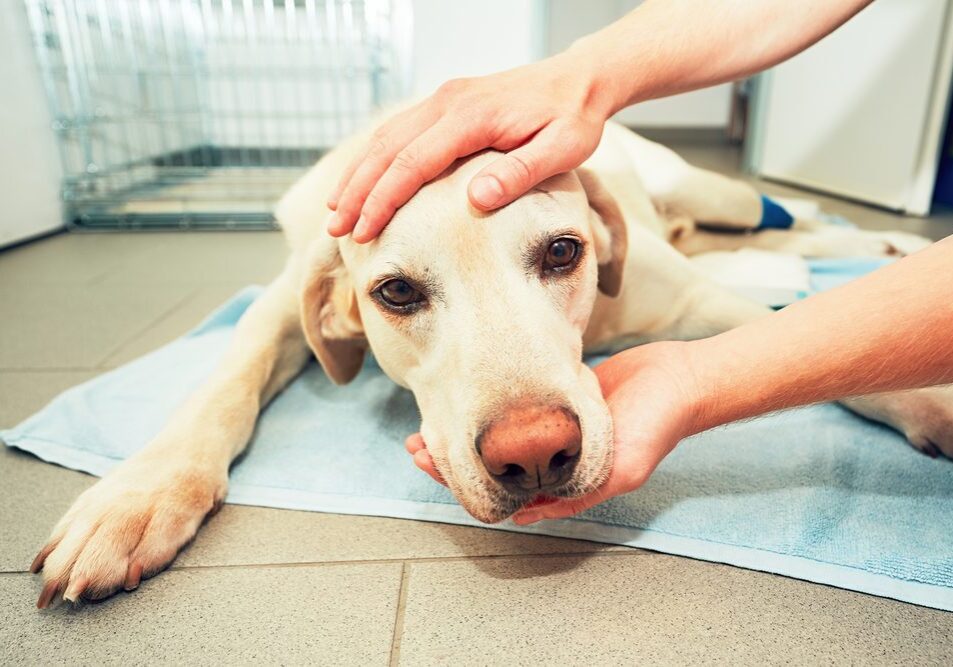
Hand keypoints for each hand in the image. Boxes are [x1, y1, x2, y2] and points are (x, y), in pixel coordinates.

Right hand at [327, 50, 614, 241]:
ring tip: (336, 211)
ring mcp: (444, 100)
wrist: (578, 80)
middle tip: (334, 230)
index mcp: (471, 116)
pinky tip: (363, 180)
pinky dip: (374, 158)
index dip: (383, 200)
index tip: (364, 232)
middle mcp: (448, 102)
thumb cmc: (573, 119)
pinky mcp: (446, 104)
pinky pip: (398, 130)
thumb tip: (475, 200)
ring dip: (358, 174)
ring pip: (385, 137)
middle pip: (387, 149)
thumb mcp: (561, 149)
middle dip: (356, 191)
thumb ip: (519, 174)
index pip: (412, 162)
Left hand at [405, 341, 703, 522]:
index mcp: (564, 481)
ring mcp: (552, 429)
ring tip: (430, 424)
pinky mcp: (555, 400)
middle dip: (451, 457)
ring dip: (463, 433)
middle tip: (417, 444)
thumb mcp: (621, 470)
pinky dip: (486, 409)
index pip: (502, 489)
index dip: (462, 480)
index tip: (430, 462)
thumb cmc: (654, 426)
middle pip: (490, 464)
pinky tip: (465, 399)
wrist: (678, 379)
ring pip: (495, 437)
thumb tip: (525, 515)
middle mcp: (553, 458)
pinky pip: (513, 409)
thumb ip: (577, 494)